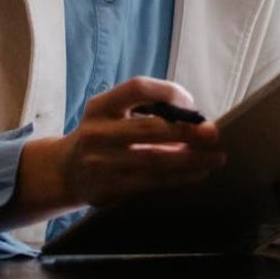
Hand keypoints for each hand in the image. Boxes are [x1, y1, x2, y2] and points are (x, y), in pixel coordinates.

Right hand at [5, 77, 224, 226]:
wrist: (64, 172)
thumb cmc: (102, 136)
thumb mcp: (111, 114)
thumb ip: (145, 110)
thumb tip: (195, 119)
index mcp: (100, 106)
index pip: (137, 88)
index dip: (168, 92)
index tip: (190, 104)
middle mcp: (97, 133)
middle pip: (150, 128)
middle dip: (188, 131)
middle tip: (214, 133)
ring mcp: (101, 163)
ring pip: (156, 160)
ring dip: (191, 159)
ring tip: (215, 156)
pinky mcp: (108, 189)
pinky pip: (152, 183)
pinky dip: (179, 178)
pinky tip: (198, 173)